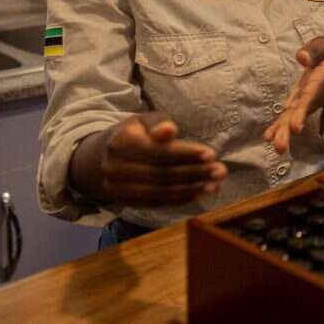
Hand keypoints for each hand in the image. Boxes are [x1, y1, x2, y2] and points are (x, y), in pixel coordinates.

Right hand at [94, 113, 225, 206]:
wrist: (101, 158)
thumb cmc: (134, 134)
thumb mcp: (143, 121)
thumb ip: (158, 123)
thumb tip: (170, 130)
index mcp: (121, 143)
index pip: (159, 152)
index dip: (186, 154)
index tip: (212, 154)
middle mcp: (116, 168)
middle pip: (162, 174)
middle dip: (195, 173)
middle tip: (221, 171)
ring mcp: (118, 189)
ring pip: (161, 192)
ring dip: (191, 189)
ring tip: (214, 185)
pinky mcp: (125, 202)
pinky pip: (156, 203)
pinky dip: (180, 199)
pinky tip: (198, 193)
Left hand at [264, 37, 323, 154]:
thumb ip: (315, 49)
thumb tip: (301, 57)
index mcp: (322, 80)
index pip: (312, 97)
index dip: (303, 112)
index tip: (296, 128)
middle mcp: (313, 96)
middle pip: (301, 114)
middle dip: (290, 129)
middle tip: (280, 146)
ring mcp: (305, 103)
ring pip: (294, 119)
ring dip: (284, 133)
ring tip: (278, 148)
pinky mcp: (298, 105)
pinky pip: (288, 118)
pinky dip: (279, 128)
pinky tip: (268, 137)